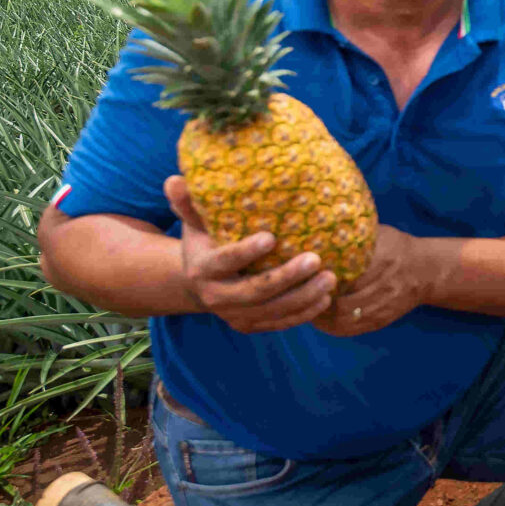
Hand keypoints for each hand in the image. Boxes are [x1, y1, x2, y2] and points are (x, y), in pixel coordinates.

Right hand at [166, 177, 335, 334]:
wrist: (199, 282)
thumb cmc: (206, 240)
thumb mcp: (196, 222)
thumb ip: (189, 203)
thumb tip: (174, 180)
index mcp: (202, 268)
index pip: (225, 261)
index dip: (246, 252)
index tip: (272, 237)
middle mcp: (215, 297)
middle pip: (254, 291)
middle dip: (287, 277)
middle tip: (316, 259)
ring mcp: (233, 315)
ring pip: (272, 310)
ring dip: (303, 297)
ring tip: (330, 279)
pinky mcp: (249, 326)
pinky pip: (279, 323)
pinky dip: (303, 314)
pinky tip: (325, 299)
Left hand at [311, 226, 455, 337]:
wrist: (426, 271)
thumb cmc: (395, 247)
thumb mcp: (378, 235)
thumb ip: (353, 236)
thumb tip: (317, 231)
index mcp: (383, 259)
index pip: (347, 274)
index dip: (322, 279)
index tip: (304, 275)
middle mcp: (385, 284)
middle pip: (343, 300)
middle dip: (318, 300)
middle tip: (297, 294)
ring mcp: (384, 305)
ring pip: (346, 317)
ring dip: (323, 315)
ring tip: (305, 307)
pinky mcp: (382, 319)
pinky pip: (353, 328)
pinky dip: (333, 327)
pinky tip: (320, 320)